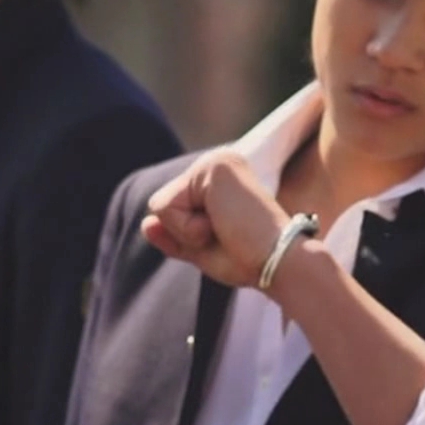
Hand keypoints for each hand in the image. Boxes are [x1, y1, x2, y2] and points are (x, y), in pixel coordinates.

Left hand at [142, 149, 294, 288]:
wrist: (279, 263)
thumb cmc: (249, 259)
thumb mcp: (201, 250)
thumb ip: (173, 236)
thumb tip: (145, 223)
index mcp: (217, 182)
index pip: (172, 211)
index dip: (187, 237)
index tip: (227, 239)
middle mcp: (216, 164)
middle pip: (162, 207)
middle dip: (185, 233)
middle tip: (226, 235)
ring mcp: (214, 162)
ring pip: (160, 206)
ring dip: (186, 231)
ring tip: (225, 228)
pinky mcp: (211, 168)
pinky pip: (166, 207)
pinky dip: (187, 228)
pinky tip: (222, 223)